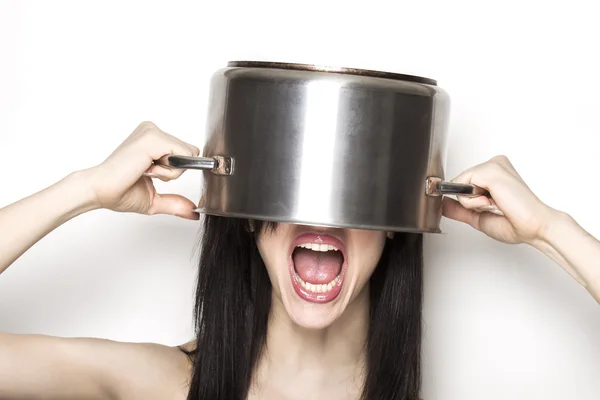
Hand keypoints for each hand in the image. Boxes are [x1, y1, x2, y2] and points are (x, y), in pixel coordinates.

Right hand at [85, 121, 199, 219]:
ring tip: (144, 171)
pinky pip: (183, 155)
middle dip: (174, 171)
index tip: (152, 174)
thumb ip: (176, 202)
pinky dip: (168, 170)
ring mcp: (152, 132)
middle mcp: (152, 132)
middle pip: (189, 153)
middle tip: (147, 173)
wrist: (101, 191)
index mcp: (152, 140)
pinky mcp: (153, 138)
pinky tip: (146, 169)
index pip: (185, 152)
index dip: (176, 169)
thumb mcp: (155, 198)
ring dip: (170, 172)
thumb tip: (193, 213)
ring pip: (188, 154)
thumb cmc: (120, 192)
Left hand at [442, 155, 556, 244]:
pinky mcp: (491, 170)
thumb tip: (442, 203)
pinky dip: (472, 201)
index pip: (463, 182)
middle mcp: (494, 165)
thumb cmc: (515, 223)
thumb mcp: (478, 216)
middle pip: (459, 183)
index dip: (467, 199)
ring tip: (495, 204)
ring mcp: (493, 165)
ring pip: (459, 184)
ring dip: (471, 202)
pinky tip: (493, 202)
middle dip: (469, 201)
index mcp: (494, 172)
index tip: (488, 206)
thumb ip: (459, 209)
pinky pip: (462, 185)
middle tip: (494, 207)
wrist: (533, 228)